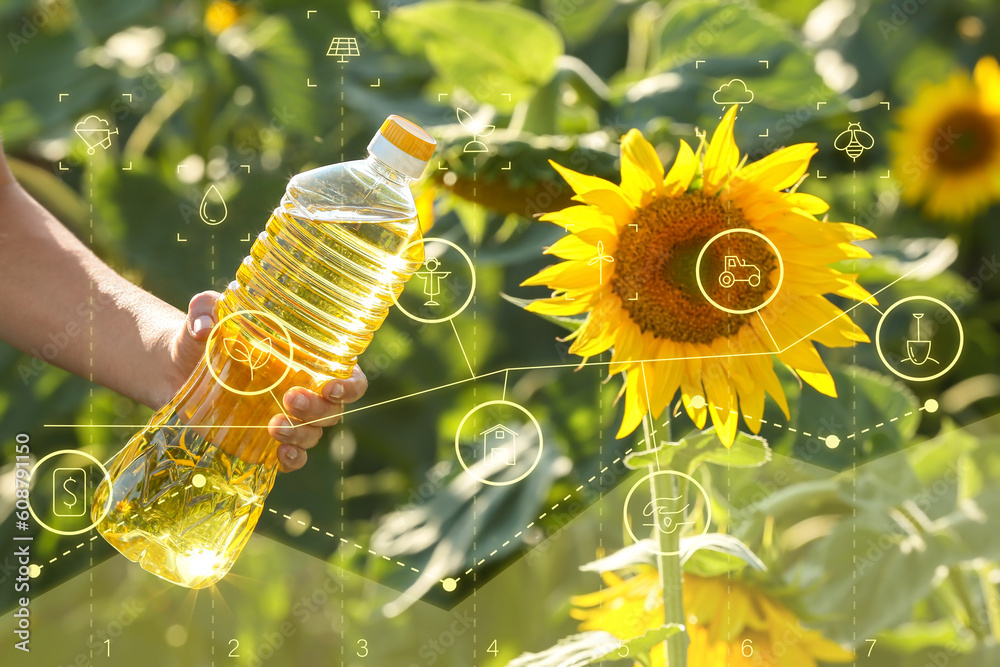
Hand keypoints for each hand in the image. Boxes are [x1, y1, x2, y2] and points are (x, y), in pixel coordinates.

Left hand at [169, 291, 367, 472]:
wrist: (174, 368)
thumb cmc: (203, 335)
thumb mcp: (205, 312)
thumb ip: (204, 309)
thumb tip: (204, 328)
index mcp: (307, 360)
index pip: (349, 376)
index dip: (350, 385)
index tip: (332, 386)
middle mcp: (305, 391)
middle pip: (333, 410)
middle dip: (318, 409)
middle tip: (291, 399)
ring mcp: (286, 420)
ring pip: (314, 434)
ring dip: (301, 434)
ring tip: (273, 428)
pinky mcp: (263, 443)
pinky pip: (292, 458)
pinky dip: (293, 460)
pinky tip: (280, 455)